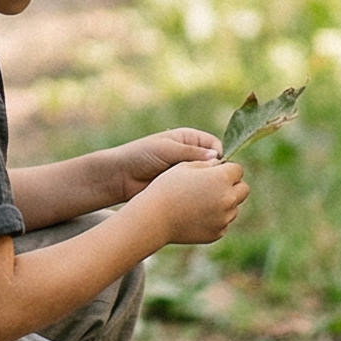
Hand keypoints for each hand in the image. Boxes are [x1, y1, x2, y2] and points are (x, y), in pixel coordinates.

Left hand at [105, 129, 220, 202]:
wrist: (120, 176)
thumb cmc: (141, 156)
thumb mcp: (167, 150)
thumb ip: (191, 153)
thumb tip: (217, 157)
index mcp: (189, 139)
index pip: (215, 146)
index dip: (220, 157)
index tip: (217, 169)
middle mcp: (191, 154)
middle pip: (214, 164)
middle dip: (215, 173)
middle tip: (214, 184)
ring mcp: (187, 172)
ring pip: (207, 179)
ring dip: (207, 186)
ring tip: (205, 193)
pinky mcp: (182, 187)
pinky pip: (197, 191)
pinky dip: (199, 195)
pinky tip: (200, 201)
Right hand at [132, 158, 247, 245]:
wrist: (154, 218)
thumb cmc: (167, 187)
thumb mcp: (186, 166)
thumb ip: (208, 163)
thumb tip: (221, 165)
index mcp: (221, 178)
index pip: (238, 170)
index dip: (226, 169)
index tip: (214, 172)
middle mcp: (228, 199)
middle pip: (243, 189)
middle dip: (232, 186)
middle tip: (213, 186)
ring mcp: (224, 218)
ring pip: (233, 207)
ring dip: (224, 203)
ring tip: (200, 201)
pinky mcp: (217, 233)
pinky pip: (223, 222)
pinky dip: (215, 218)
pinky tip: (195, 215)